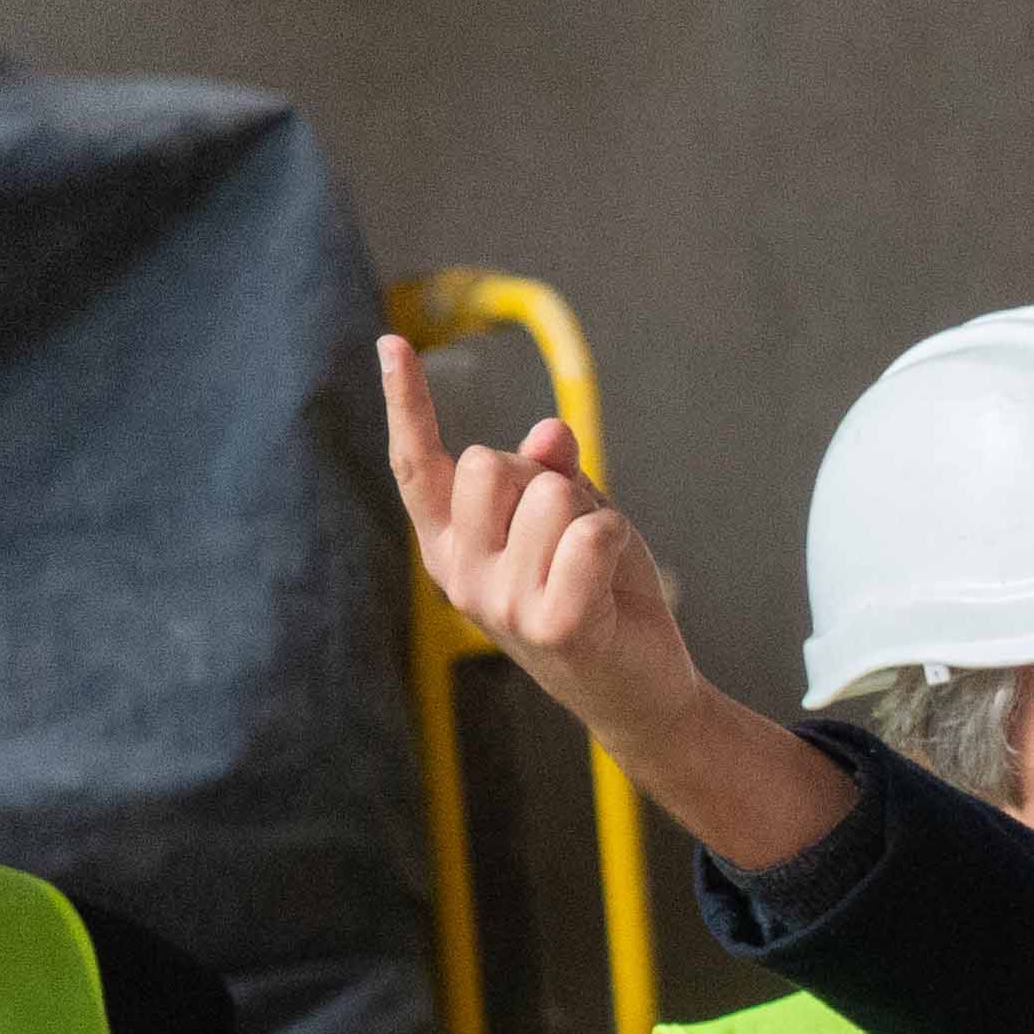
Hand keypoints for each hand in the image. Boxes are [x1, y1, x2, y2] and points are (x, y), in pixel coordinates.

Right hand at [376, 339, 846, 865]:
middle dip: (545, 477)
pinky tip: (613, 578)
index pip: (417, 464)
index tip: (393, 343)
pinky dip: (612, 538)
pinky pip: (587, 537)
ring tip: (594, 564)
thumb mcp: (573, 521)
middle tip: (571, 526)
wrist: (640, 690)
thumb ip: (551, 475)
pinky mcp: (554, 625)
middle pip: (490, 464)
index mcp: (450, 544)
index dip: (405, 402)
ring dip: (589, 514)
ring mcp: (500, 604)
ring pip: (548, 496)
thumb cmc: (600, 596)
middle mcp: (459, 573)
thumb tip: (550, 432)